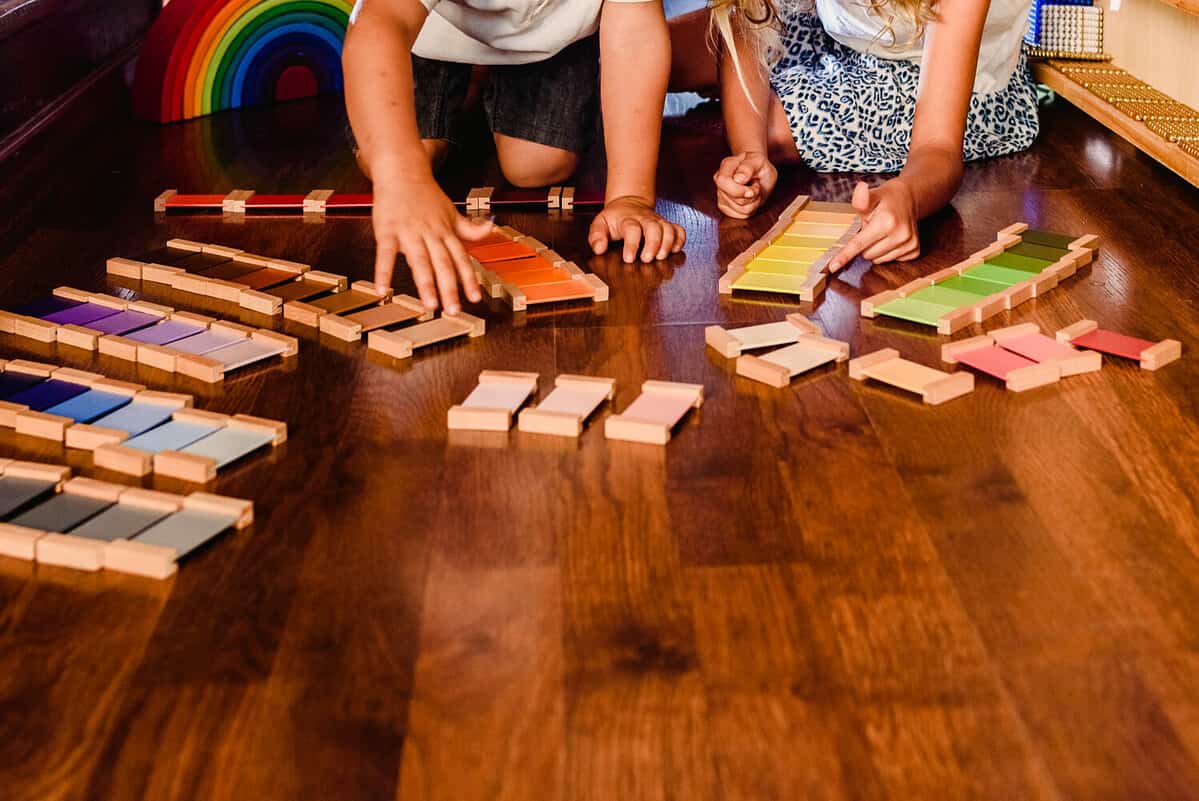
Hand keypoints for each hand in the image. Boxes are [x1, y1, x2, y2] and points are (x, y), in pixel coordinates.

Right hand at [371, 175, 491, 312]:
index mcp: (445, 231)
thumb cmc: (426, 194)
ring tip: (430, 306)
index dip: (469, 279)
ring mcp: (409, 232)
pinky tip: (382, 290)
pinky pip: (386, 254)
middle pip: (442, 264)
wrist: (402, 170)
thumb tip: (492, 229)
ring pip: (419, 261)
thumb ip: (469, 227)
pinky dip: (383, 272)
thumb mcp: (451, 211)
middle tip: (454, 311)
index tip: (475, 299)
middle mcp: (430, 234)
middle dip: (449, 288)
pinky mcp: (387, 230)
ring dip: (425, 284)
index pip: (460, 259)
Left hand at [589, 196, 685, 262]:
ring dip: (667, 243)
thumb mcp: (600, 224)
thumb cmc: (614, 219)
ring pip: (668, 229)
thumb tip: (599, 249)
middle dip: (653, 244)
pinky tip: (674, 250)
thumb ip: (596, 236)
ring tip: (661, 257)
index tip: (629, 259)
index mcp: (628, 219)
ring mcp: (658, 222)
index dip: (632, 244)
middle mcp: (645, 219)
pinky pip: (679, 230)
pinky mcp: (667, 225)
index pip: (632, 229)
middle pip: (654, 228)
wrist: (628, 203)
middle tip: (647, 259)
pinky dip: (680, 240)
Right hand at [713, 151, 776, 218]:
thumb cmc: (758, 165)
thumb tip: (738, 179)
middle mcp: (720, 180)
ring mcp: (721, 195)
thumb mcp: (759, 161)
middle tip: (756, 186)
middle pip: (733, 199)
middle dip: (751, 196)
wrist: (759, 172)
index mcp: (726, 166)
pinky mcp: (725, 207)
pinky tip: (750, 200)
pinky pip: (741, 216)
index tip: (753, 187)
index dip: (739, 189)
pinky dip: (751, 210)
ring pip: (739, 209)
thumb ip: (748, 167)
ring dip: (753, 202)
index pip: (723, 181)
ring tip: (753, 191)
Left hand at [828, 179, 920, 271]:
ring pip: (879, 260)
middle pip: (867, 254)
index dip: (845, 255)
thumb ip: (861, 199)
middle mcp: (900, 234)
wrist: (909, 198)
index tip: (833, 267)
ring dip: (876, 249)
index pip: (859, 243)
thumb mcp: (872, 196)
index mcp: (886, 222)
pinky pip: (892, 261)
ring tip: (882, 232)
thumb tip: (860, 188)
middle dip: (865, 244)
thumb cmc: (886, 198)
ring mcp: (909, 244)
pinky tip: (892, 239)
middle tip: (872, 228)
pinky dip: (888, 252)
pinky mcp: (914, 251)